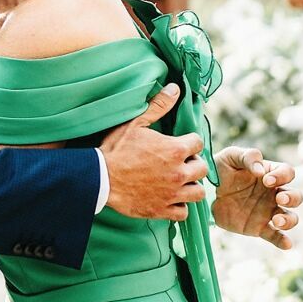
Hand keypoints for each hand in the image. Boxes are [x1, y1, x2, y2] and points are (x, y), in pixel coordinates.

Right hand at [103, 85, 207, 222]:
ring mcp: (172, 194)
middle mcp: (179, 173)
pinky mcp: (162, 210)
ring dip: (191, 186)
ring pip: (198, 193)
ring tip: (178, 182)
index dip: (189, 141)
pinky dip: (179, 206)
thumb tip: (175, 88)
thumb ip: (158, 106)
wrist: (99, 178)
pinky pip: (183, 212)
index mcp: (175, 150)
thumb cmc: (116, 149)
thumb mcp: (136, 123)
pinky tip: (169, 198)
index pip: (198, 142)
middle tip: (179, 163)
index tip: (179, 144)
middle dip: (193, 164)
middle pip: (202, 168)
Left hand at [211, 148, 301, 248]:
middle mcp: (273, 193)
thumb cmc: (220, 169)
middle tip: (279, 198)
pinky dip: (283, 241)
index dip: (282, 176)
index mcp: (270, 174)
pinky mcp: (258, 228)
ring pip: (290, 217)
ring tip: (277, 221)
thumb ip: (248, 157)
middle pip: (296, 196)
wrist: (204, 192)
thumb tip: (261, 170)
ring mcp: (267, 212)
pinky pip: (275, 236)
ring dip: (289, 220)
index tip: (267, 180)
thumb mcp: (231, 156)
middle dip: (292, 198)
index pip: (288, 173)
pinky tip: (287, 244)